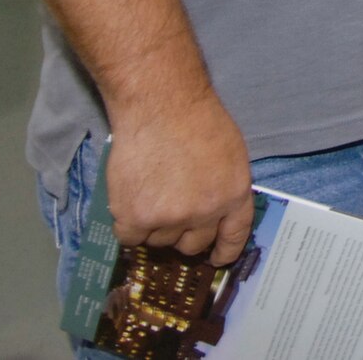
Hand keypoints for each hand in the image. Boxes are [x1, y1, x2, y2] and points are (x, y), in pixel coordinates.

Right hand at [105, 93, 253, 264]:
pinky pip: (130, 238)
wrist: (160, 104)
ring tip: (150, 190)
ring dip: (154, 225)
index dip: (224, 251)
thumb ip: (224, 187)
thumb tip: (214, 214)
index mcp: (234, 195)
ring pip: (159, 240)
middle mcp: (205, 212)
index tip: (216, 258)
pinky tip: (131, 199)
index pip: (234, 237)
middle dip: (183, 233)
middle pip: (192, 244)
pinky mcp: (136, 218)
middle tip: (171, 210)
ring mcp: (170, 218)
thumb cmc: (196, 120)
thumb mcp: (230, 154)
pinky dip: (128, 224)